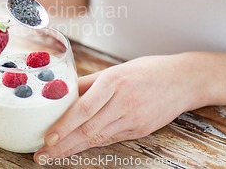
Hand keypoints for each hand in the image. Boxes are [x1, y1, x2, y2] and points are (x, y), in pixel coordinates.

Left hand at [34, 55, 201, 160]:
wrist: (183, 80)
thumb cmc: (146, 71)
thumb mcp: (115, 69)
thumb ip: (88, 83)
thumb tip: (61, 93)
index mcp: (114, 82)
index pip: (84, 108)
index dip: (65, 125)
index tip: (47, 137)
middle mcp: (123, 102)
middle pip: (88, 129)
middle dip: (63, 145)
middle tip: (42, 155)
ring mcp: (134, 119)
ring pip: (98, 139)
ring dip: (73, 149)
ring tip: (52, 156)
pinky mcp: (140, 130)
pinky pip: (110, 139)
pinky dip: (91, 145)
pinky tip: (76, 149)